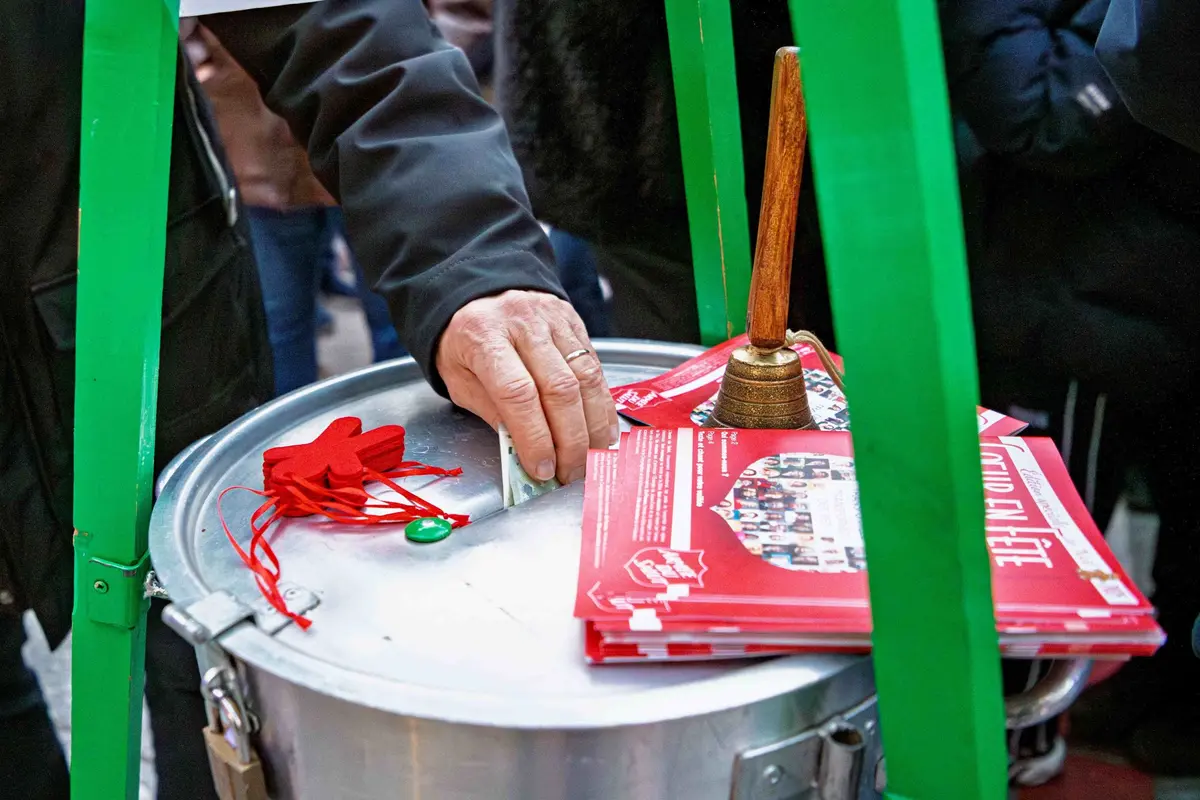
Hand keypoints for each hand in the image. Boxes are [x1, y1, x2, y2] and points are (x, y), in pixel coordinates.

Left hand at [436, 290, 617, 483]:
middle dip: (569, 440)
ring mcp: (554, 321)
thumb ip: (491, 410)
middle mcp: (524, 324)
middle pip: (560, 388)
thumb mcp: (458, 377)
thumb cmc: (464, 339)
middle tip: (569, 473)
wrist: (479, 290)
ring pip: (586, 379)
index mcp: (485, 336)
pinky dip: (603, 406)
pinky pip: (597, 369)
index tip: (541, 468)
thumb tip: (525, 450)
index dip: (534, 436)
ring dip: (592, 427)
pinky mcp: (575, 324)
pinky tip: (602, 433)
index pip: (517, 392)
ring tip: (590, 460)